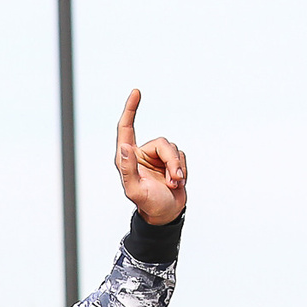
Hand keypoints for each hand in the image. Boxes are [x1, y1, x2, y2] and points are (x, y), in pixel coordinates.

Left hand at [115, 88, 187, 223]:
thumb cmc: (148, 205)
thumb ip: (128, 169)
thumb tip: (124, 147)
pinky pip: (181, 156)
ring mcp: (157, 157)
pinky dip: (182, 170)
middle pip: (161, 143)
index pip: (126, 128)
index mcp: (127, 157)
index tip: (136, 92)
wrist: (166, 214)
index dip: (131, 109)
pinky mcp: (171, 162)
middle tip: (174, 180)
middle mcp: (142, 154)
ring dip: (177, 168)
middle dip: (171, 161)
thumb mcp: (135, 190)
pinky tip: (178, 183)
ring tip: (175, 184)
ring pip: (173, 149)